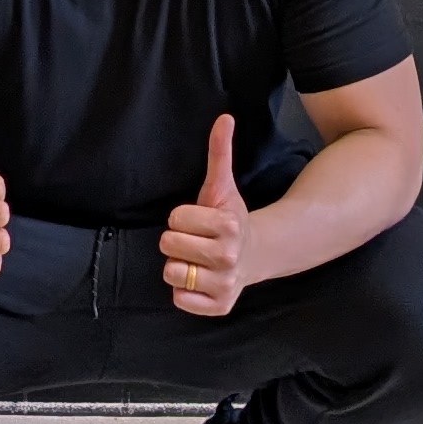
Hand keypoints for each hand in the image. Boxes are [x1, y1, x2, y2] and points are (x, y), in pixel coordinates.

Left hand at [160, 113, 247, 317]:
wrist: (254, 254)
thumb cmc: (228, 218)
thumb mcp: (222, 186)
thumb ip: (219, 152)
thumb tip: (224, 117)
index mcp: (228, 223)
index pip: (174, 219)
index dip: (181, 217)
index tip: (198, 220)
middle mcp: (229, 255)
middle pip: (169, 245)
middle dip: (177, 241)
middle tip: (196, 240)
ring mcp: (225, 283)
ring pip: (172, 273)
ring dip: (179, 266)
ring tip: (197, 260)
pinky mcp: (219, 306)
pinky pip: (180, 299)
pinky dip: (184, 292)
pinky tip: (200, 280)